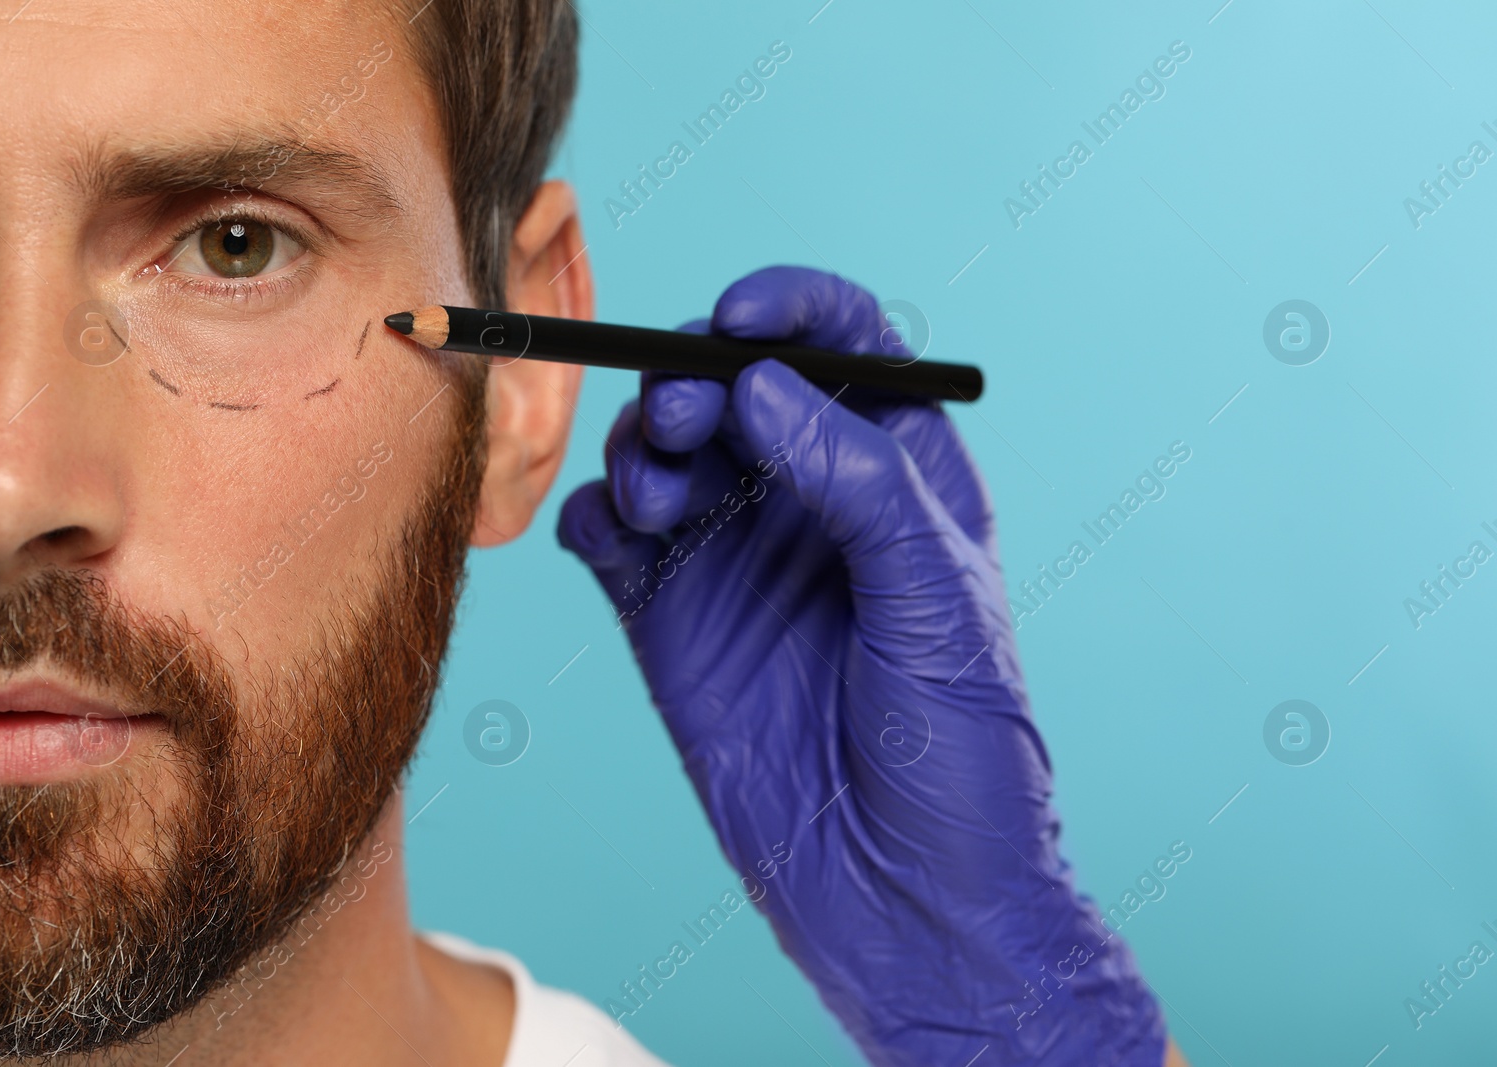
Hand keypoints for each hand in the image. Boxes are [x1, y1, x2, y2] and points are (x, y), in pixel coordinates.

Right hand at [558, 266, 1165, 1065]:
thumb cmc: (962, 755)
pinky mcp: (674, 623)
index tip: (739, 318)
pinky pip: (612, 539)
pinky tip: (616, 537)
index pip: (842, 345)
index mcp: (898, 475)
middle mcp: (811, 504)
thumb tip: (765, 385)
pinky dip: (595, 517)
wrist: (908, 902)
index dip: (788, 308)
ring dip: (643, 450)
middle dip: (695, 382)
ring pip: (663, 453)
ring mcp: (737, 562)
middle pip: (731, 386)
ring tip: (662, 502)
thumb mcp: (937, 599)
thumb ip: (857, 479)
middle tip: (688, 426)